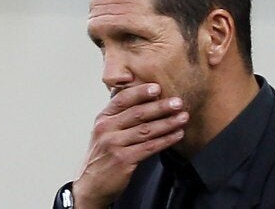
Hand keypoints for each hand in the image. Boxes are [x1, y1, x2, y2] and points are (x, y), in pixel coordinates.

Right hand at [73, 83, 187, 207]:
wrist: (91, 185)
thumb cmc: (103, 156)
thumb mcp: (104, 131)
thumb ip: (119, 115)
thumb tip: (140, 95)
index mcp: (103, 119)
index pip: (122, 99)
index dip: (141, 92)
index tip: (157, 87)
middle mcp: (106, 129)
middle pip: (138, 113)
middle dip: (161, 106)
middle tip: (178, 102)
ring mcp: (114, 145)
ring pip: (146, 130)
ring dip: (168, 123)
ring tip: (183, 117)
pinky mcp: (123, 160)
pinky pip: (149, 147)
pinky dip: (166, 140)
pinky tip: (177, 135)